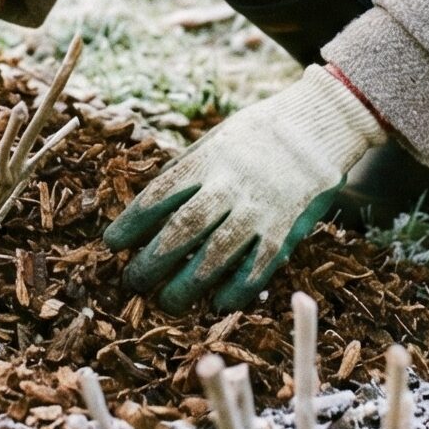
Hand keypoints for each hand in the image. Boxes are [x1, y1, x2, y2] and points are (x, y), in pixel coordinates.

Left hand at [103, 64, 386, 314]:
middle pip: (181, 230)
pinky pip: (256, 270)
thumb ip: (188, 171)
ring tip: (167, 301)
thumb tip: (152, 206)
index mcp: (207, 161)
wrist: (317, 126)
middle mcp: (229, 187)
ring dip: (186, 285)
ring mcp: (258, 211)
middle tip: (132, 282)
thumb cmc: (259, 134)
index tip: (111, 245)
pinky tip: (217, 303)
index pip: (158, 196)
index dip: (131, 224)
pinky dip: (235, 290)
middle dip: (151, 261)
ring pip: (214, 257)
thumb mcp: (216, 140)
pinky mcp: (284, 231)